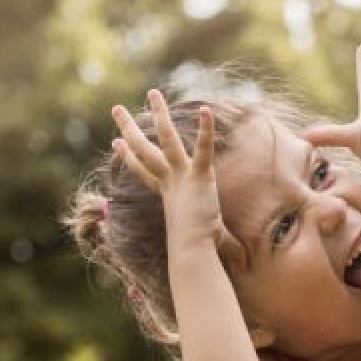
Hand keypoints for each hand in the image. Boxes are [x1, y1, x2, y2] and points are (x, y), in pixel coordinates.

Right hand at [111, 90, 245, 270]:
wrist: (193, 250)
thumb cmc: (200, 248)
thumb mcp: (214, 240)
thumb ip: (229, 247)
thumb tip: (245, 267)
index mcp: (168, 193)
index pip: (144, 171)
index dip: (130, 158)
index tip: (117, 144)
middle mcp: (170, 181)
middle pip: (145, 150)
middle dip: (130, 128)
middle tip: (115, 109)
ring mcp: (182, 176)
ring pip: (167, 140)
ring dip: (159, 115)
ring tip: (152, 92)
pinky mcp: (200, 176)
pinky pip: (203, 148)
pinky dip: (205, 130)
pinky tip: (204, 109)